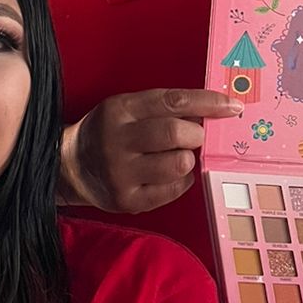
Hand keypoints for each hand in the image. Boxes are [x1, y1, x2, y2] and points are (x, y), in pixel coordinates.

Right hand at [60, 88, 242, 214]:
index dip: (208, 103)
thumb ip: (163, 109)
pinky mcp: (127, 201)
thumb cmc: (109, 133)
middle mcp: (116, 140)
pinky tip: (167, 175)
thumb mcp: (126, 109)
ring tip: (176, 156)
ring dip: (187, 159)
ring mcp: (120, 174)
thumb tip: (211, 114)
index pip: (172, 101)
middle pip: (175, 133)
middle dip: (196, 135)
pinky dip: (180, 181)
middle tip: (194, 137)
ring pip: (178, 165)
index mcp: (119, 110)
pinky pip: (173, 190)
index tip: (232, 107)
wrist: (70, 168)